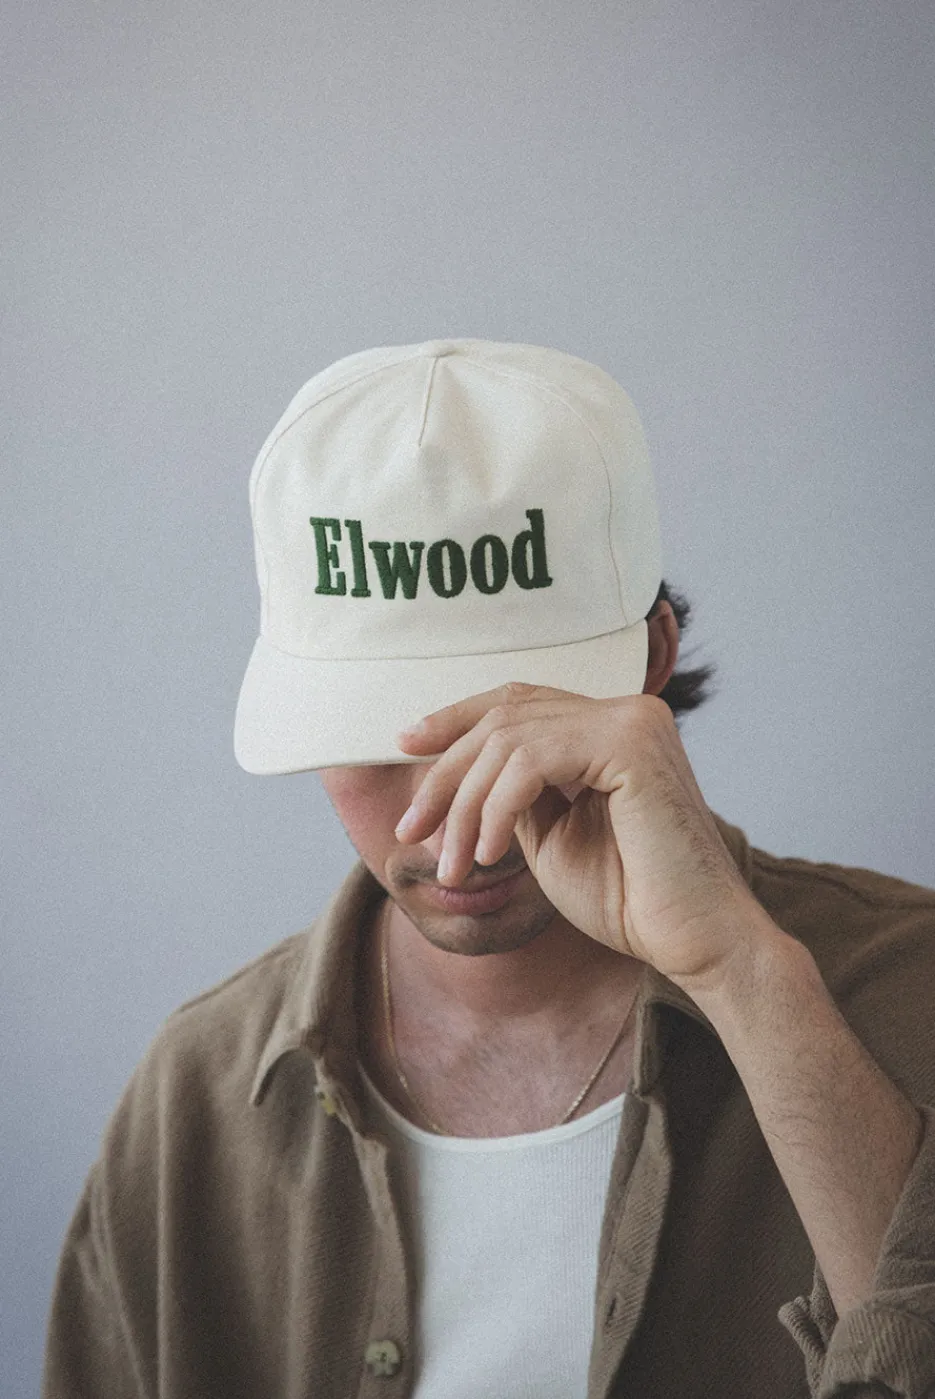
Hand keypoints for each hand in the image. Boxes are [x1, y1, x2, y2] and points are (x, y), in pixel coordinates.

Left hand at [394, 682, 778, 993]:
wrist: (692, 941)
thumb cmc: (629, 900)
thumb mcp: (549, 836)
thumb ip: (514, 794)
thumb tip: (458, 770)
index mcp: (611, 726)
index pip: (519, 700)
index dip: (455, 717)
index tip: (404, 744)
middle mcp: (626, 711)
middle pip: (504, 718)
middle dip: (445, 776)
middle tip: (410, 831)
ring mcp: (633, 720)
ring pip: (509, 740)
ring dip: (464, 806)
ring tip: (454, 865)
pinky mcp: (632, 743)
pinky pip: (532, 760)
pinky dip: (496, 807)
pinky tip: (489, 854)